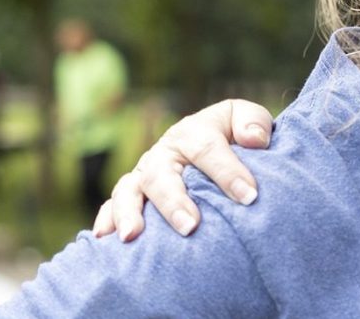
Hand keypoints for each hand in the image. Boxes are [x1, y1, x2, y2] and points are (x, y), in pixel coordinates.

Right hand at [93, 99, 275, 240]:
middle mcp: (163, 153)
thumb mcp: (247, 120)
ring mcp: (145, 174)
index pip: (207, 149)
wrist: (221, 144)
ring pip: (129, 190)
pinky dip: (106, 220)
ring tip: (132, 236)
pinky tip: (105, 239)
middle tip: (191, 226)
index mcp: (192, 132)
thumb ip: (253, 123)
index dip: (227, 172)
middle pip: (161, 174)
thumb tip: (254, 140)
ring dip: (129, 213)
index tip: (248, 197)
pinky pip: (111, 206)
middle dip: (174, 201)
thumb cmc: (236, 136)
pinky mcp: (132, 194)